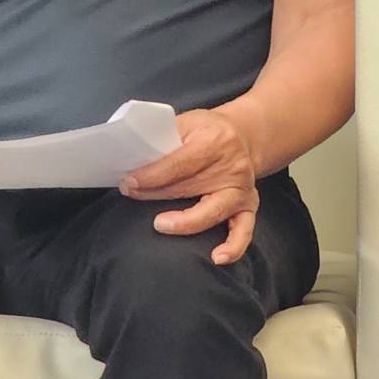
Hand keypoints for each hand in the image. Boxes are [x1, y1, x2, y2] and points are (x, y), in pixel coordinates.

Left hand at [118, 108, 258, 264]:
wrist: (243, 136)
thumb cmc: (209, 130)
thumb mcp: (189, 120)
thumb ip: (166, 135)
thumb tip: (134, 154)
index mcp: (215, 140)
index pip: (179, 163)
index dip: (152, 175)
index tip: (129, 182)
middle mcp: (233, 166)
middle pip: (190, 188)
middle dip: (155, 194)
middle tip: (131, 194)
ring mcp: (242, 188)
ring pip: (211, 212)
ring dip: (183, 222)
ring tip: (160, 224)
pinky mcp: (249, 205)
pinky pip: (244, 231)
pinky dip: (233, 247)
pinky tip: (217, 258)